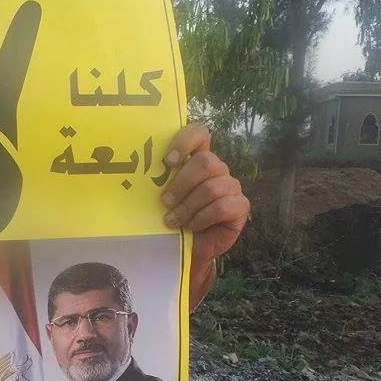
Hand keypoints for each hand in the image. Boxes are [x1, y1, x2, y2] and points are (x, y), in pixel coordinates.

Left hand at [160, 123, 249, 306]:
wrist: (190, 247)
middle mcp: (218, 169)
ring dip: (187, 207)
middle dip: (181, 184)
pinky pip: (221, 207)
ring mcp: (232, 186)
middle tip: (165, 201)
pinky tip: (191, 226)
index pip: (200, 133)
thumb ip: (161, 181)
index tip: (167, 162)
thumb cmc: (175, 218)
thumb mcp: (165, 196)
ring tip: (173, 220)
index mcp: (199, 159)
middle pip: (205, 162)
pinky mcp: (240, 205)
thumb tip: (139, 173)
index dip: (185, 141)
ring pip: (211, 188)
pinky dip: (201, 218)